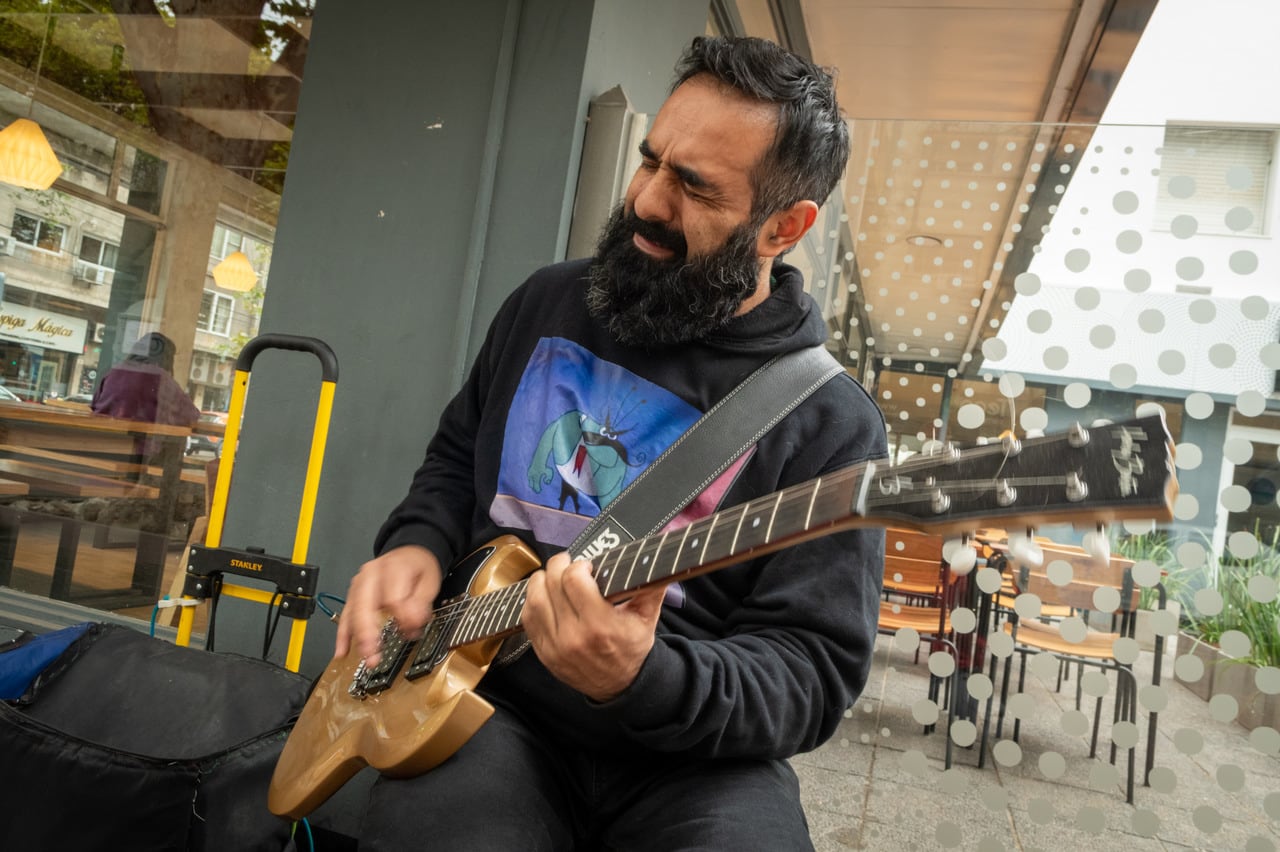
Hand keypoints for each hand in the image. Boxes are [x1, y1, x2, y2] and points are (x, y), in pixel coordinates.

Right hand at [334, 545, 442, 665]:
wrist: (410, 554)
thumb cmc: (418, 567)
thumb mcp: (430, 582)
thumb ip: (421, 603)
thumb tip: (411, 622)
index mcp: (393, 567)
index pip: (393, 598)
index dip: (402, 618)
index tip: (411, 629)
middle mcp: (372, 573)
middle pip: (365, 605)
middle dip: (368, 633)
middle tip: (374, 654)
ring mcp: (360, 583)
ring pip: (353, 612)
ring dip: (357, 637)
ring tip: (365, 656)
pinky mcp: (354, 594)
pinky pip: (346, 615)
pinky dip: (343, 634)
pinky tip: (342, 650)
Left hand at [522, 552, 666, 701]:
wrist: (620, 686)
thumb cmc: (632, 648)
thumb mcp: (647, 617)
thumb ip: (652, 586)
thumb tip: (656, 558)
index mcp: (600, 626)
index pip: (573, 580)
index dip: (578, 565)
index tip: (587, 566)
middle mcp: (573, 637)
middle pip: (551, 585)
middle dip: (558, 566)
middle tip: (568, 564)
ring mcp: (554, 647)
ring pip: (534, 600)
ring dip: (540, 581)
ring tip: (552, 577)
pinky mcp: (543, 653)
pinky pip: (527, 618)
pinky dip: (532, 601)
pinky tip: (544, 596)